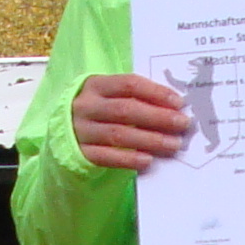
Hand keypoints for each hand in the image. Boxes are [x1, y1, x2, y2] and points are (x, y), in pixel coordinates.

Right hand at [71, 74, 191, 171]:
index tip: (179, 102)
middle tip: (182, 124)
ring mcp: (80, 131)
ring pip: (118, 134)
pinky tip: (148, 160)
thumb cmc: (96, 112)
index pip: (129, 84)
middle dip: (158, 117)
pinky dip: (128, 159)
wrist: (62, 133)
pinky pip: (106, 157)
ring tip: (173, 144)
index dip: (156, 92)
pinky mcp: (79, 153)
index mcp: (95, 85)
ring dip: (149, 139)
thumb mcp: (107, 97)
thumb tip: (173, 107)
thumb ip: (133, 98)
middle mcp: (85, 106)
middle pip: (126, 110)